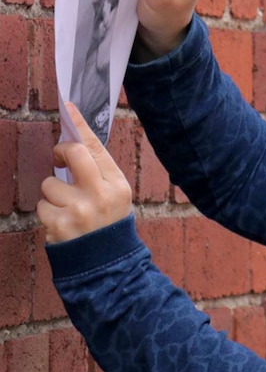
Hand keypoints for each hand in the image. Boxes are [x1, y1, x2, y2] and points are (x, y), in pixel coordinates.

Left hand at [37, 103, 132, 243]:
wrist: (107, 263)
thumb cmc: (109, 224)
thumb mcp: (116, 197)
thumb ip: (99, 174)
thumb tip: (72, 147)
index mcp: (117, 184)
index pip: (97, 147)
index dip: (80, 126)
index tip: (69, 108)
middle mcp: (100, 193)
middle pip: (72, 154)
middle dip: (61, 153)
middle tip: (60, 161)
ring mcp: (79, 209)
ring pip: (49, 183)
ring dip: (53, 195)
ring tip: (68, 210)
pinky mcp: (59, 224)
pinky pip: (41, 206)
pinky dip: (48, 213)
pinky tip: (62, 223)